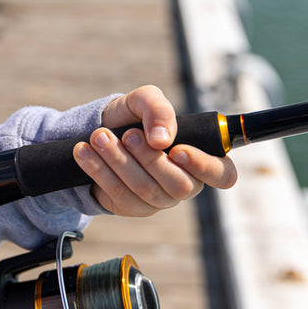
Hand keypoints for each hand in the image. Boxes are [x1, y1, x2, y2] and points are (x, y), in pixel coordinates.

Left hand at [73, 84, 236, 215]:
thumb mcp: (145, 101)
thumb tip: (163, 139)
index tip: (178, 150)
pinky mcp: (133, 207)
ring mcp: (160, 200)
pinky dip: (99, 170)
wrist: (99, 132)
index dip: (205, 167)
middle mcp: (185, 183)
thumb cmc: (133, 117)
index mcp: (201, 159)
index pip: (223, 174)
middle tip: (127, 134)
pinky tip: (85, 153)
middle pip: (178, 185)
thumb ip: (159, 109)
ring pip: (145, 189)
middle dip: (148, 158)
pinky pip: (119, 194)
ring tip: (98, 137)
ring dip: (119, 161)